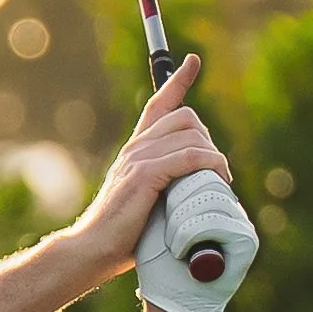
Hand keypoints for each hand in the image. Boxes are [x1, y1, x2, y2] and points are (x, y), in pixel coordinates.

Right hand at [69, 55, 232, 275]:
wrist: (91, 250)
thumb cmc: (120, 237)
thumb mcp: (146, 203)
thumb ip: (166, 189)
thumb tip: (198, 192)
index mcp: (135, 150)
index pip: (158, 104)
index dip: (178, 81)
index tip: (193, 62)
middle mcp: (136, 147)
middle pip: (185, 117)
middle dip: (208, 139)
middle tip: (215, 171)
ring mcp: (138, 158)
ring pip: (192, 136)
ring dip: (214, 156)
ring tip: (220, 181)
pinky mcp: (145, 174)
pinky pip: (190, 157)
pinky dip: (210, 165)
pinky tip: (218, 178)